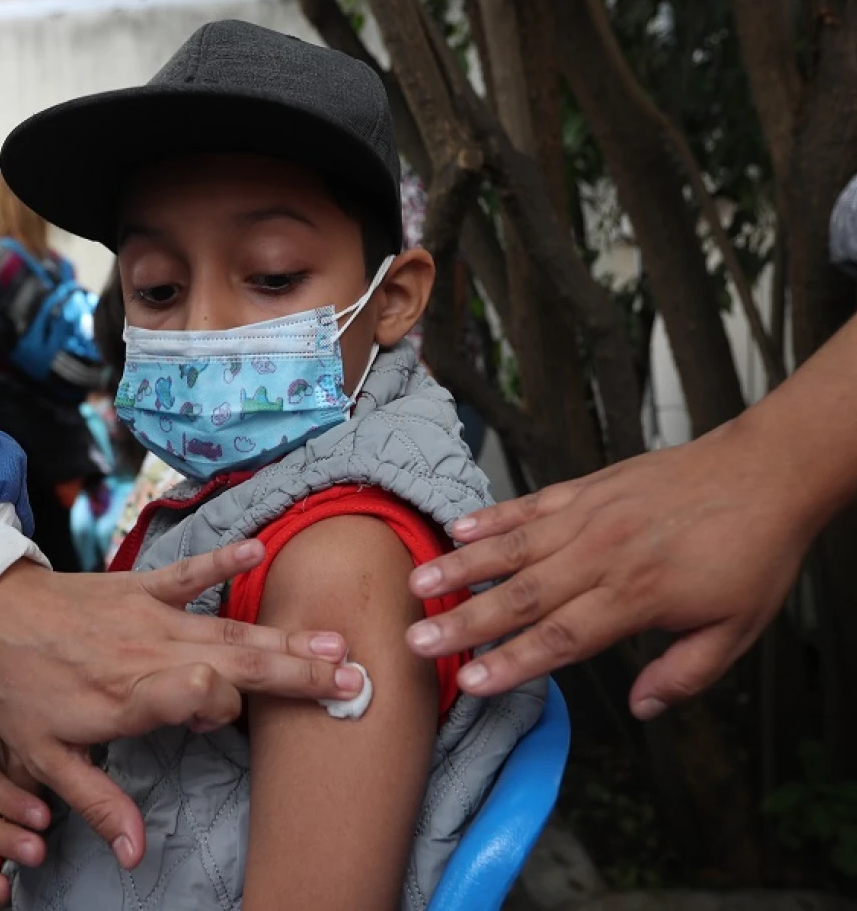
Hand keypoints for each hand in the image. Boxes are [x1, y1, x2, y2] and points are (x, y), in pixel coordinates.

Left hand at [0, 542, 358, 869]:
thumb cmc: (21, 690)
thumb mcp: (45, 757)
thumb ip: (97, 802)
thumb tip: (135, 855)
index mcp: (127, 695)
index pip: (193, 695)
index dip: (219, 706)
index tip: (234, 717)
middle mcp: (149, 651)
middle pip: (233, 661)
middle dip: (294, 672)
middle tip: (352, 679)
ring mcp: (149, 614)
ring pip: (227, 626)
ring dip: (281, 635)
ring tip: (333, 641)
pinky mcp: (143, 585)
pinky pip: (189, 572)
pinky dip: (223, 559)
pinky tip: (260, 549)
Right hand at [406, 422, 807, 719]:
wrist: (764, 474)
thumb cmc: (752, 553)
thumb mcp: (737, 630)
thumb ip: (684, 673)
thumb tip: (642, 709)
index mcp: (637, 595)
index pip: (563, 636)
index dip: (515, 662)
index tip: (473, 683)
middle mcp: (603, 555)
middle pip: (523, 596)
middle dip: (466, 623)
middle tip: (419, 640)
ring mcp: (590, 516)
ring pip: (514, 547)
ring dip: (463, 566)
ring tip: (420, 582)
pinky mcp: (588, 488)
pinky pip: (530, 505)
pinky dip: (492, 517)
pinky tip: (458, 530)